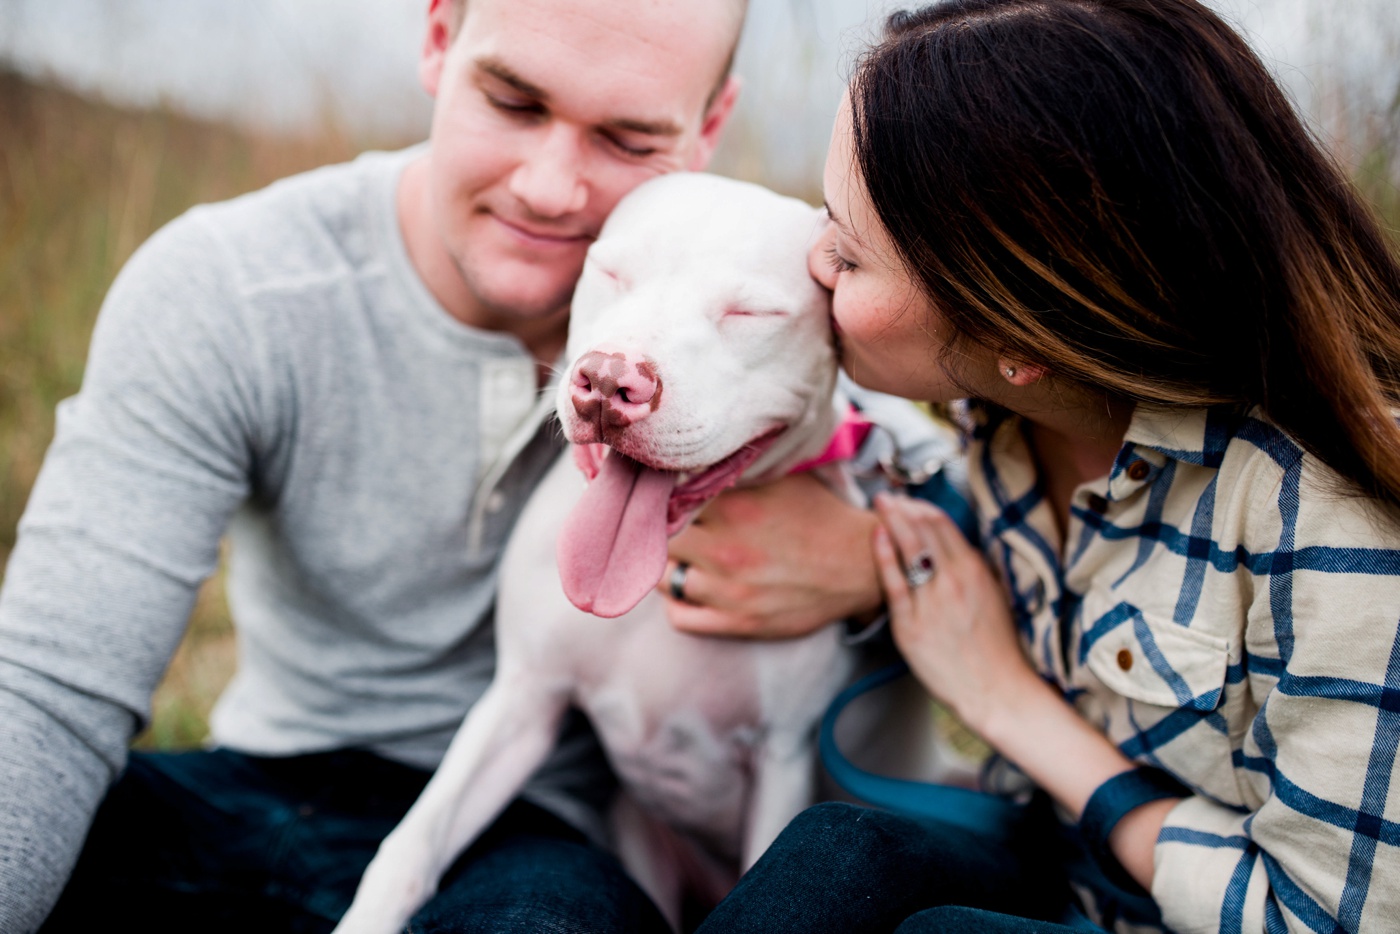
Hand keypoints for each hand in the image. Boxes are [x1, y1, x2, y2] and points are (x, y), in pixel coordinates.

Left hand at [662, 473, 882, 638]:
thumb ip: (736, 468)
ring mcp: (730, 591)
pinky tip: (688, 587)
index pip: (666, 498)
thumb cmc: (818, 515)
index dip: (656, 494)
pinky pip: (679, 617)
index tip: (653, 492)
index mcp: (735, 507)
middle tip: (660, 525)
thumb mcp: (780, 478)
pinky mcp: (738, 623)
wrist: (859, 566)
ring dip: (665, 565)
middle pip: (657, 539)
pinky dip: (676, 602)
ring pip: (662, 579)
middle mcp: (726, 549)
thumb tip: (691, 453)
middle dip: (656, 530)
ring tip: (680, 554)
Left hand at [872, 491, 1039, 730]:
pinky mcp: (911, 626)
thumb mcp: (994, 595)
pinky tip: (876, 537)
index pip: (942, 524)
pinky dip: (884, 556)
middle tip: (885, 496)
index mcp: (975, 571)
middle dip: (901, 507)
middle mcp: (953, 581)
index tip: (907, 500)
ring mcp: (931, 603)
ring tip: (878, 505)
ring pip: (908, 550)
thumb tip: (953, 545)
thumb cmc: (995, 646)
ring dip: (891, 522)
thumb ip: (973, 569)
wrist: (994, 689)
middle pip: (922, 530)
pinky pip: (894, 584)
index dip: (920, 507)